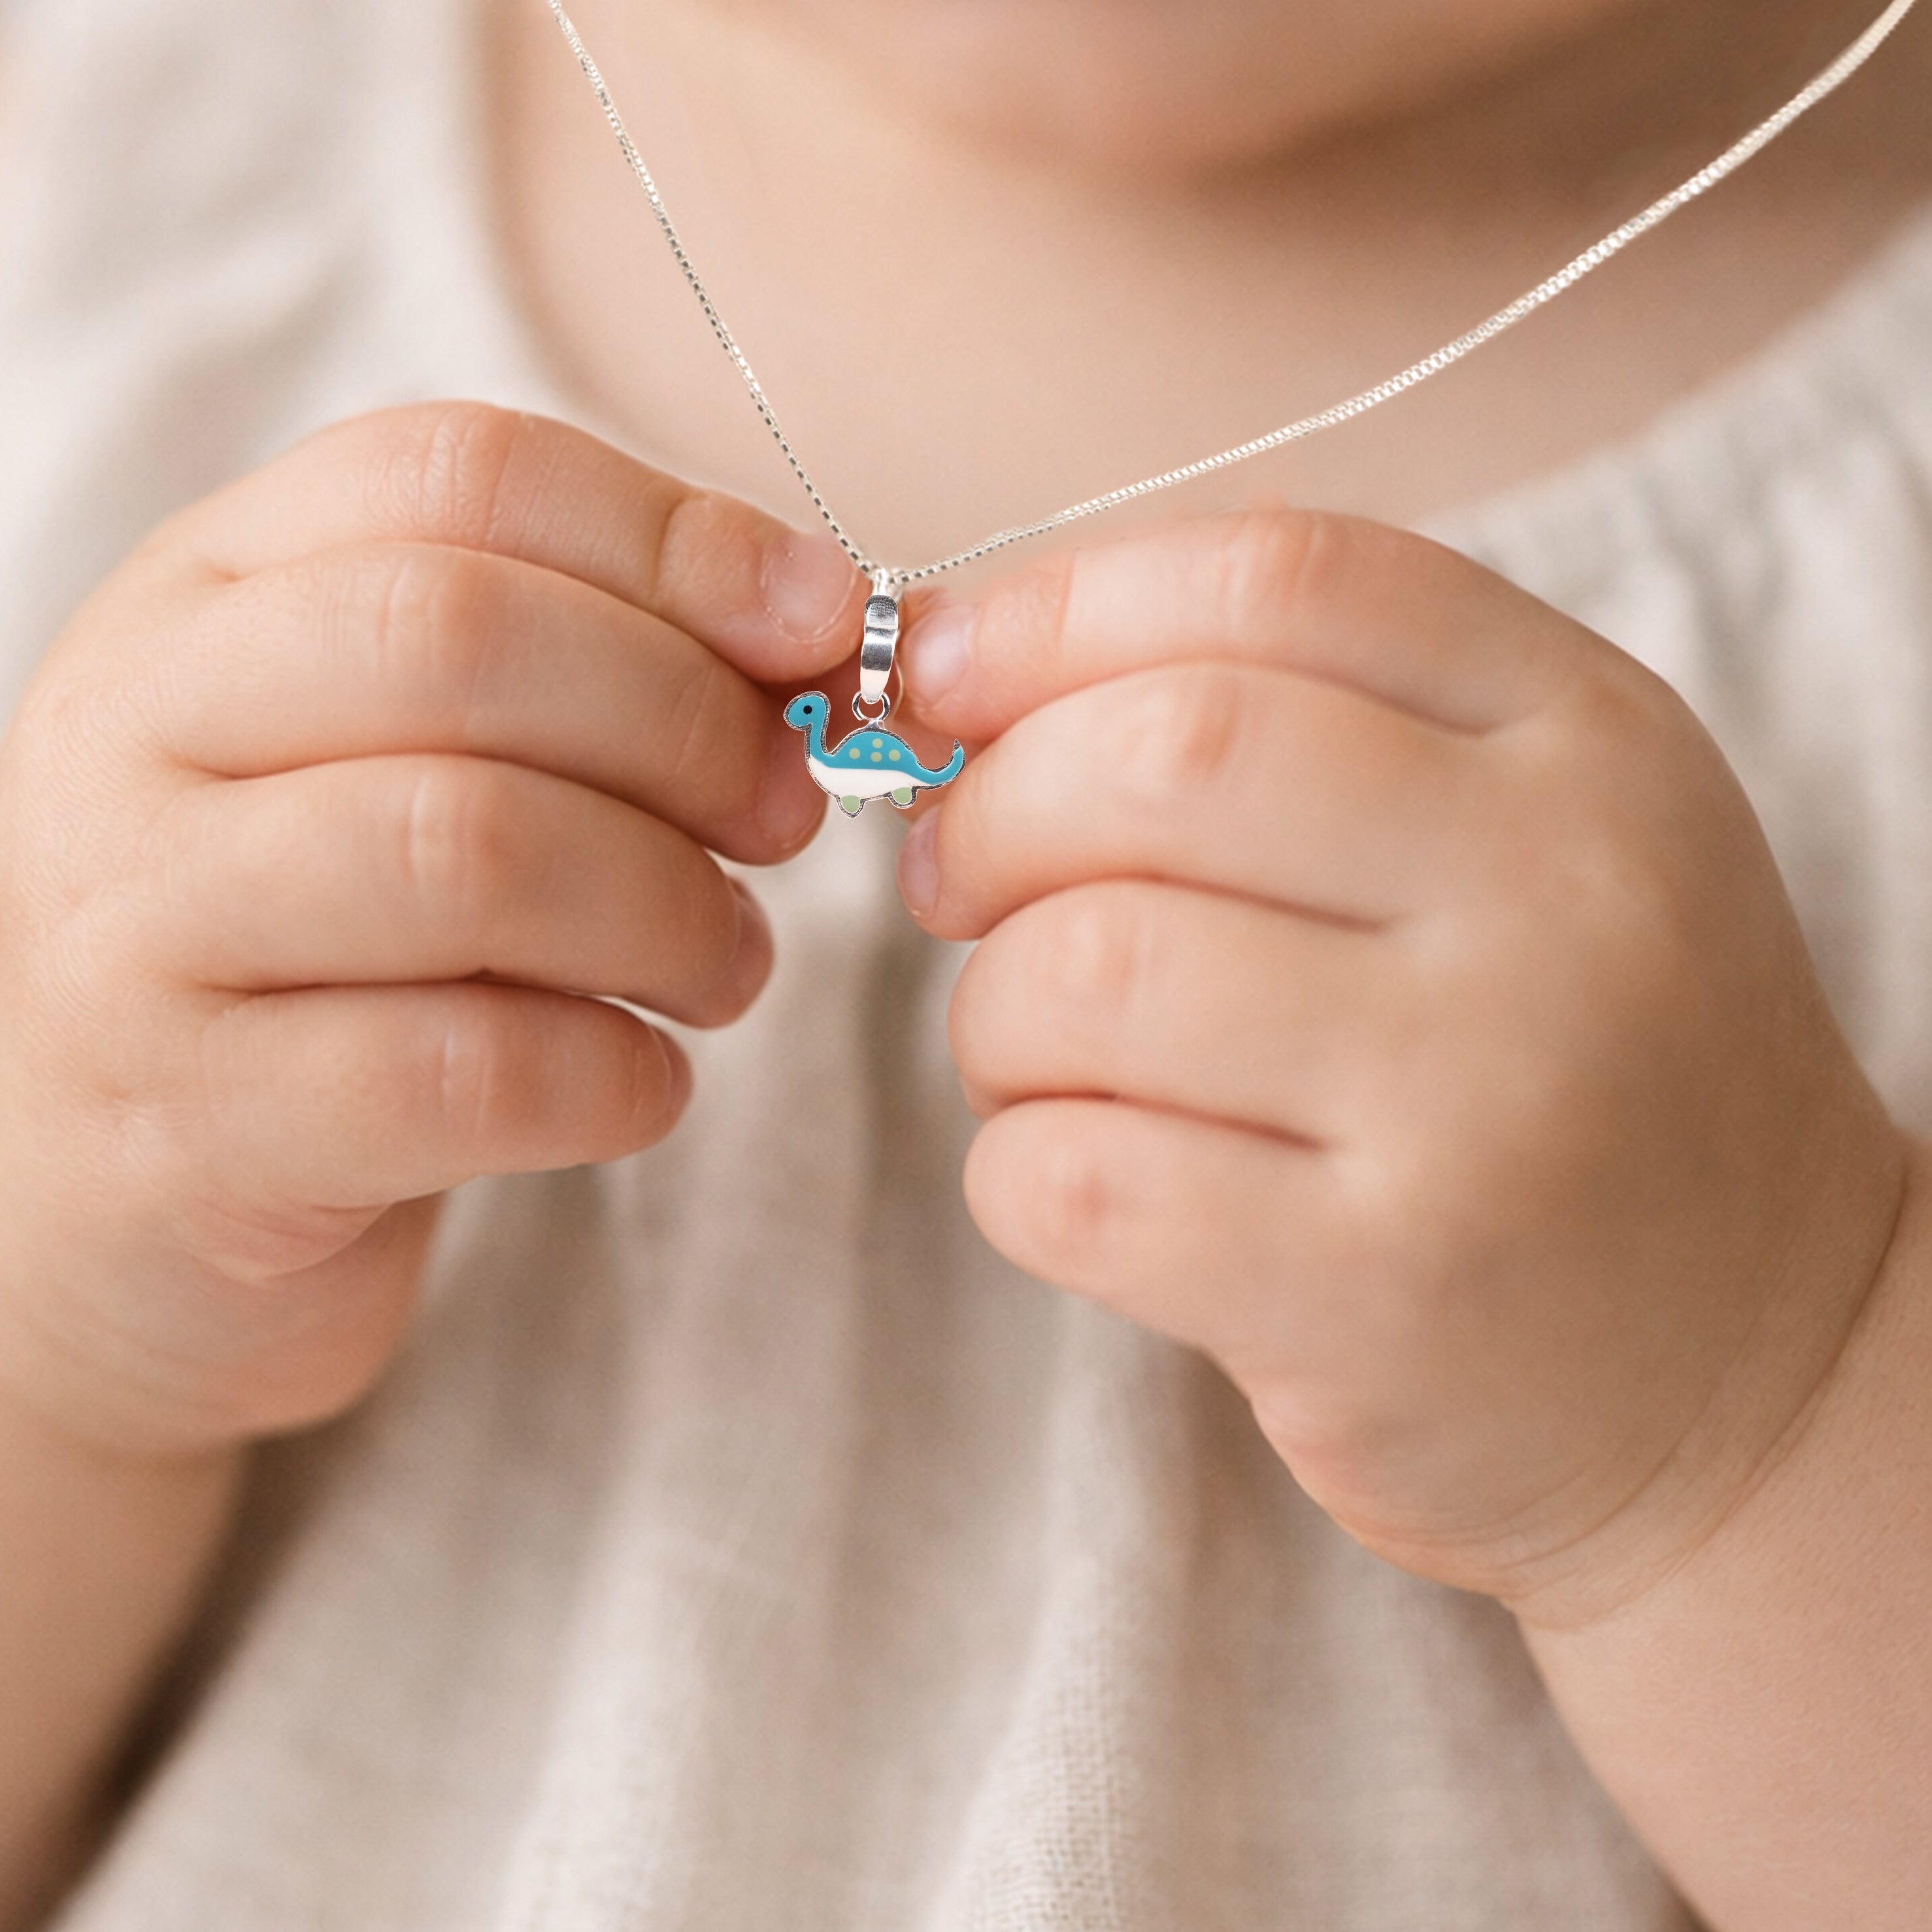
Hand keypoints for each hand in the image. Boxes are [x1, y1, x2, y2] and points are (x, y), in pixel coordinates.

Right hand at [0, 403, 860, 1456]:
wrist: (125, 1205)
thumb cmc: (329, 956)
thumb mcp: (409, 763)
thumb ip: (579, 671)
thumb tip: (820, 627)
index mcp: (207, 596)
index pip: (455, 473)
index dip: (677, 538)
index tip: (826, 623)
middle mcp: (138, 733)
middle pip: (459, 637)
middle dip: (687, 722)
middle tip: (785, 817)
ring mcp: (139, 933)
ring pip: (465, 849)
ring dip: (670, 911)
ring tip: (725, 964)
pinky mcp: (195, 1130)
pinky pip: (465, 1073)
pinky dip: (617, 1076)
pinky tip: (644, 1082)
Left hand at [897, 509, 1905, 1625]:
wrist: (1750, 1363)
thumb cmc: (1570, 1067)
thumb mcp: (1523, 835)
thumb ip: (1301, 718)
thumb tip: (971, 675)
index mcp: (1588, 736)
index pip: (1278, 580)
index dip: (1056, 608)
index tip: (941, 671)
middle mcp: (1559, 892)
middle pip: (1164, 756)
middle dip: (993, 811)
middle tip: (955, 883)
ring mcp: (1481, 1099)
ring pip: (1088, 971)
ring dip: (992, 1010)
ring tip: (1032, 1052)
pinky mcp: (1384, 1292)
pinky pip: (1078, 1177)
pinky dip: (1013, 1167)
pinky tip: (1076, 1179)